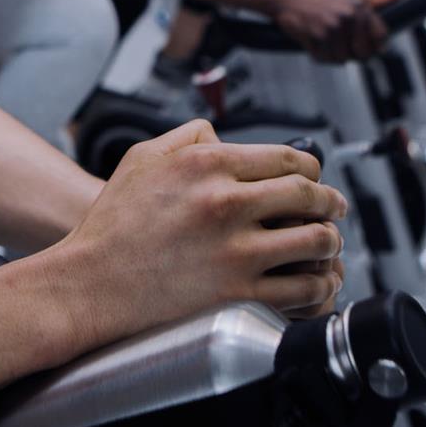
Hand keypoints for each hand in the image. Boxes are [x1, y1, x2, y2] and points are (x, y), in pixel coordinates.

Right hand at [58, 120, 347, 334]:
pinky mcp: (237, 292)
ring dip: (331, 241)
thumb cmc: (112, 223)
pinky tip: (314, 283)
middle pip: (309, 195)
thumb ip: (187, 136)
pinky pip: (300, 288)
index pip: (287, 157)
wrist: (90, 283)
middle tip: (335, 208)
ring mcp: (235, 249)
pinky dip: (317, 286)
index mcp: (208, 163)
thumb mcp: (142, 158)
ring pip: (315, 240)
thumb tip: (223, 134)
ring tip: (330, 244)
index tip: (315, 177)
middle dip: (331, 201)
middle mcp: (226, 201)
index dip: (312, 167)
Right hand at [272, 0, 400, 61]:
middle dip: (353, 53)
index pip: (381, 36)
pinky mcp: (319, 37)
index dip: (375, 45)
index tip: (365, 44)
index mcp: (361, 5)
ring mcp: (334, 27)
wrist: (290, 0)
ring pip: (344, 59)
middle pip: (364, 53)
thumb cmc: (323, 0)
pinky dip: (322, 56)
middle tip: (342, 43)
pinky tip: (317, 43)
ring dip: (335, 55)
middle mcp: (350, 15)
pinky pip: (328, 59)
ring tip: (327, 41)